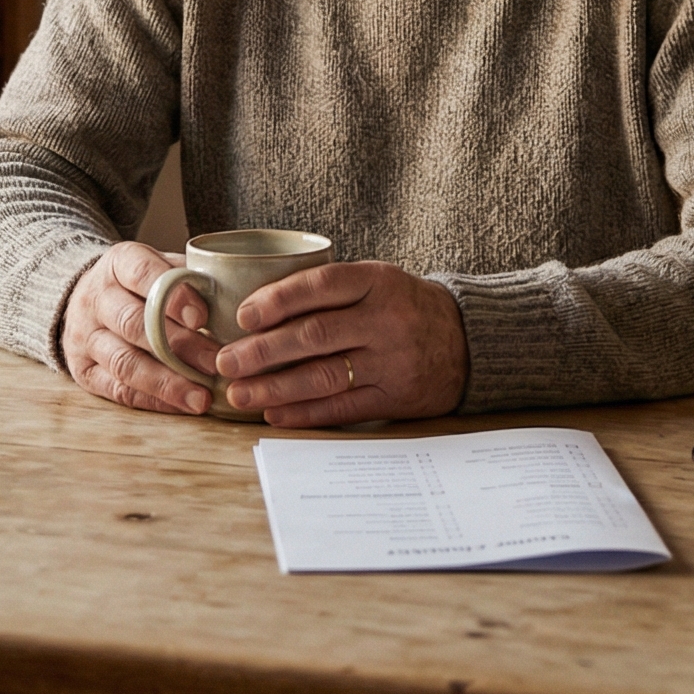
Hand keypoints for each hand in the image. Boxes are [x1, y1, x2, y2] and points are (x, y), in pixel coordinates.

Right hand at [61, 241, 219, 414]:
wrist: (86, 299)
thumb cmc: (138, 284)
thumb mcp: (160, 264)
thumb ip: (190, 276)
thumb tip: (236, 295)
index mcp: (118, 264)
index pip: (142, 274)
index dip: (173, 296)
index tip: (203, 316)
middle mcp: (95, 298)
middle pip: (135, 324)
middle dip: (179, 346)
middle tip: (217, 362)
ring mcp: (84, 337)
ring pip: (125, 362)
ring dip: (167, 383)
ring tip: (202, 397)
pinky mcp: (83, 371)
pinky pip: (118, 390)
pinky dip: (153, 400)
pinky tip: (181, 405)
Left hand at [212, 261, 467, 426]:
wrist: (468, 341)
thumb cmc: (404, 306)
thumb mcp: (378, 280)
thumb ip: (330, 289)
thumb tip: (256, 305)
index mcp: (378, 282)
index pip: (321, 285)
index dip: (278, 299)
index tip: (243, 315)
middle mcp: (386, 320)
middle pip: (315, 335)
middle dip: (263, 351)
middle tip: (226, 361)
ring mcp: (392, 361)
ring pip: (324, 376)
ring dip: (275, 387)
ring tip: (240, 393)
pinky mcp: (397, 398)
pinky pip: (344, 408)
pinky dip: (305, 413)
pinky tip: (275, 413)